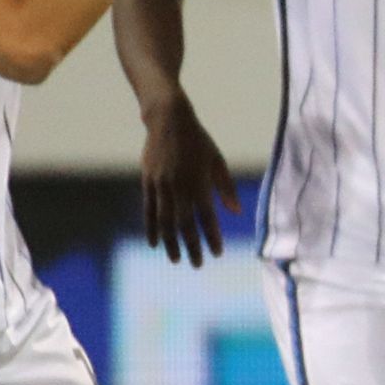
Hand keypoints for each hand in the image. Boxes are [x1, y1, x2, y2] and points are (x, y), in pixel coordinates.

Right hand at [141, 96, 241, 266]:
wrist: (169, 120)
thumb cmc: (198, 141)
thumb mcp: (217, 160)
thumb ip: (226, 187)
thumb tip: (236, 212)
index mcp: (199, 181)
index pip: (207, 216)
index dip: (212, 236)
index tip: (217, 252)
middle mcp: (180, 186)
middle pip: (185, 223)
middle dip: (192, 246)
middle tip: (197, 264)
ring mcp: (161, 185)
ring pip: (166, 221)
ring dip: (171, 243)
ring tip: (176, 259)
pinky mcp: (148, 182)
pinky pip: (149, 211)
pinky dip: (152, 229)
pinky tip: (155, 244)